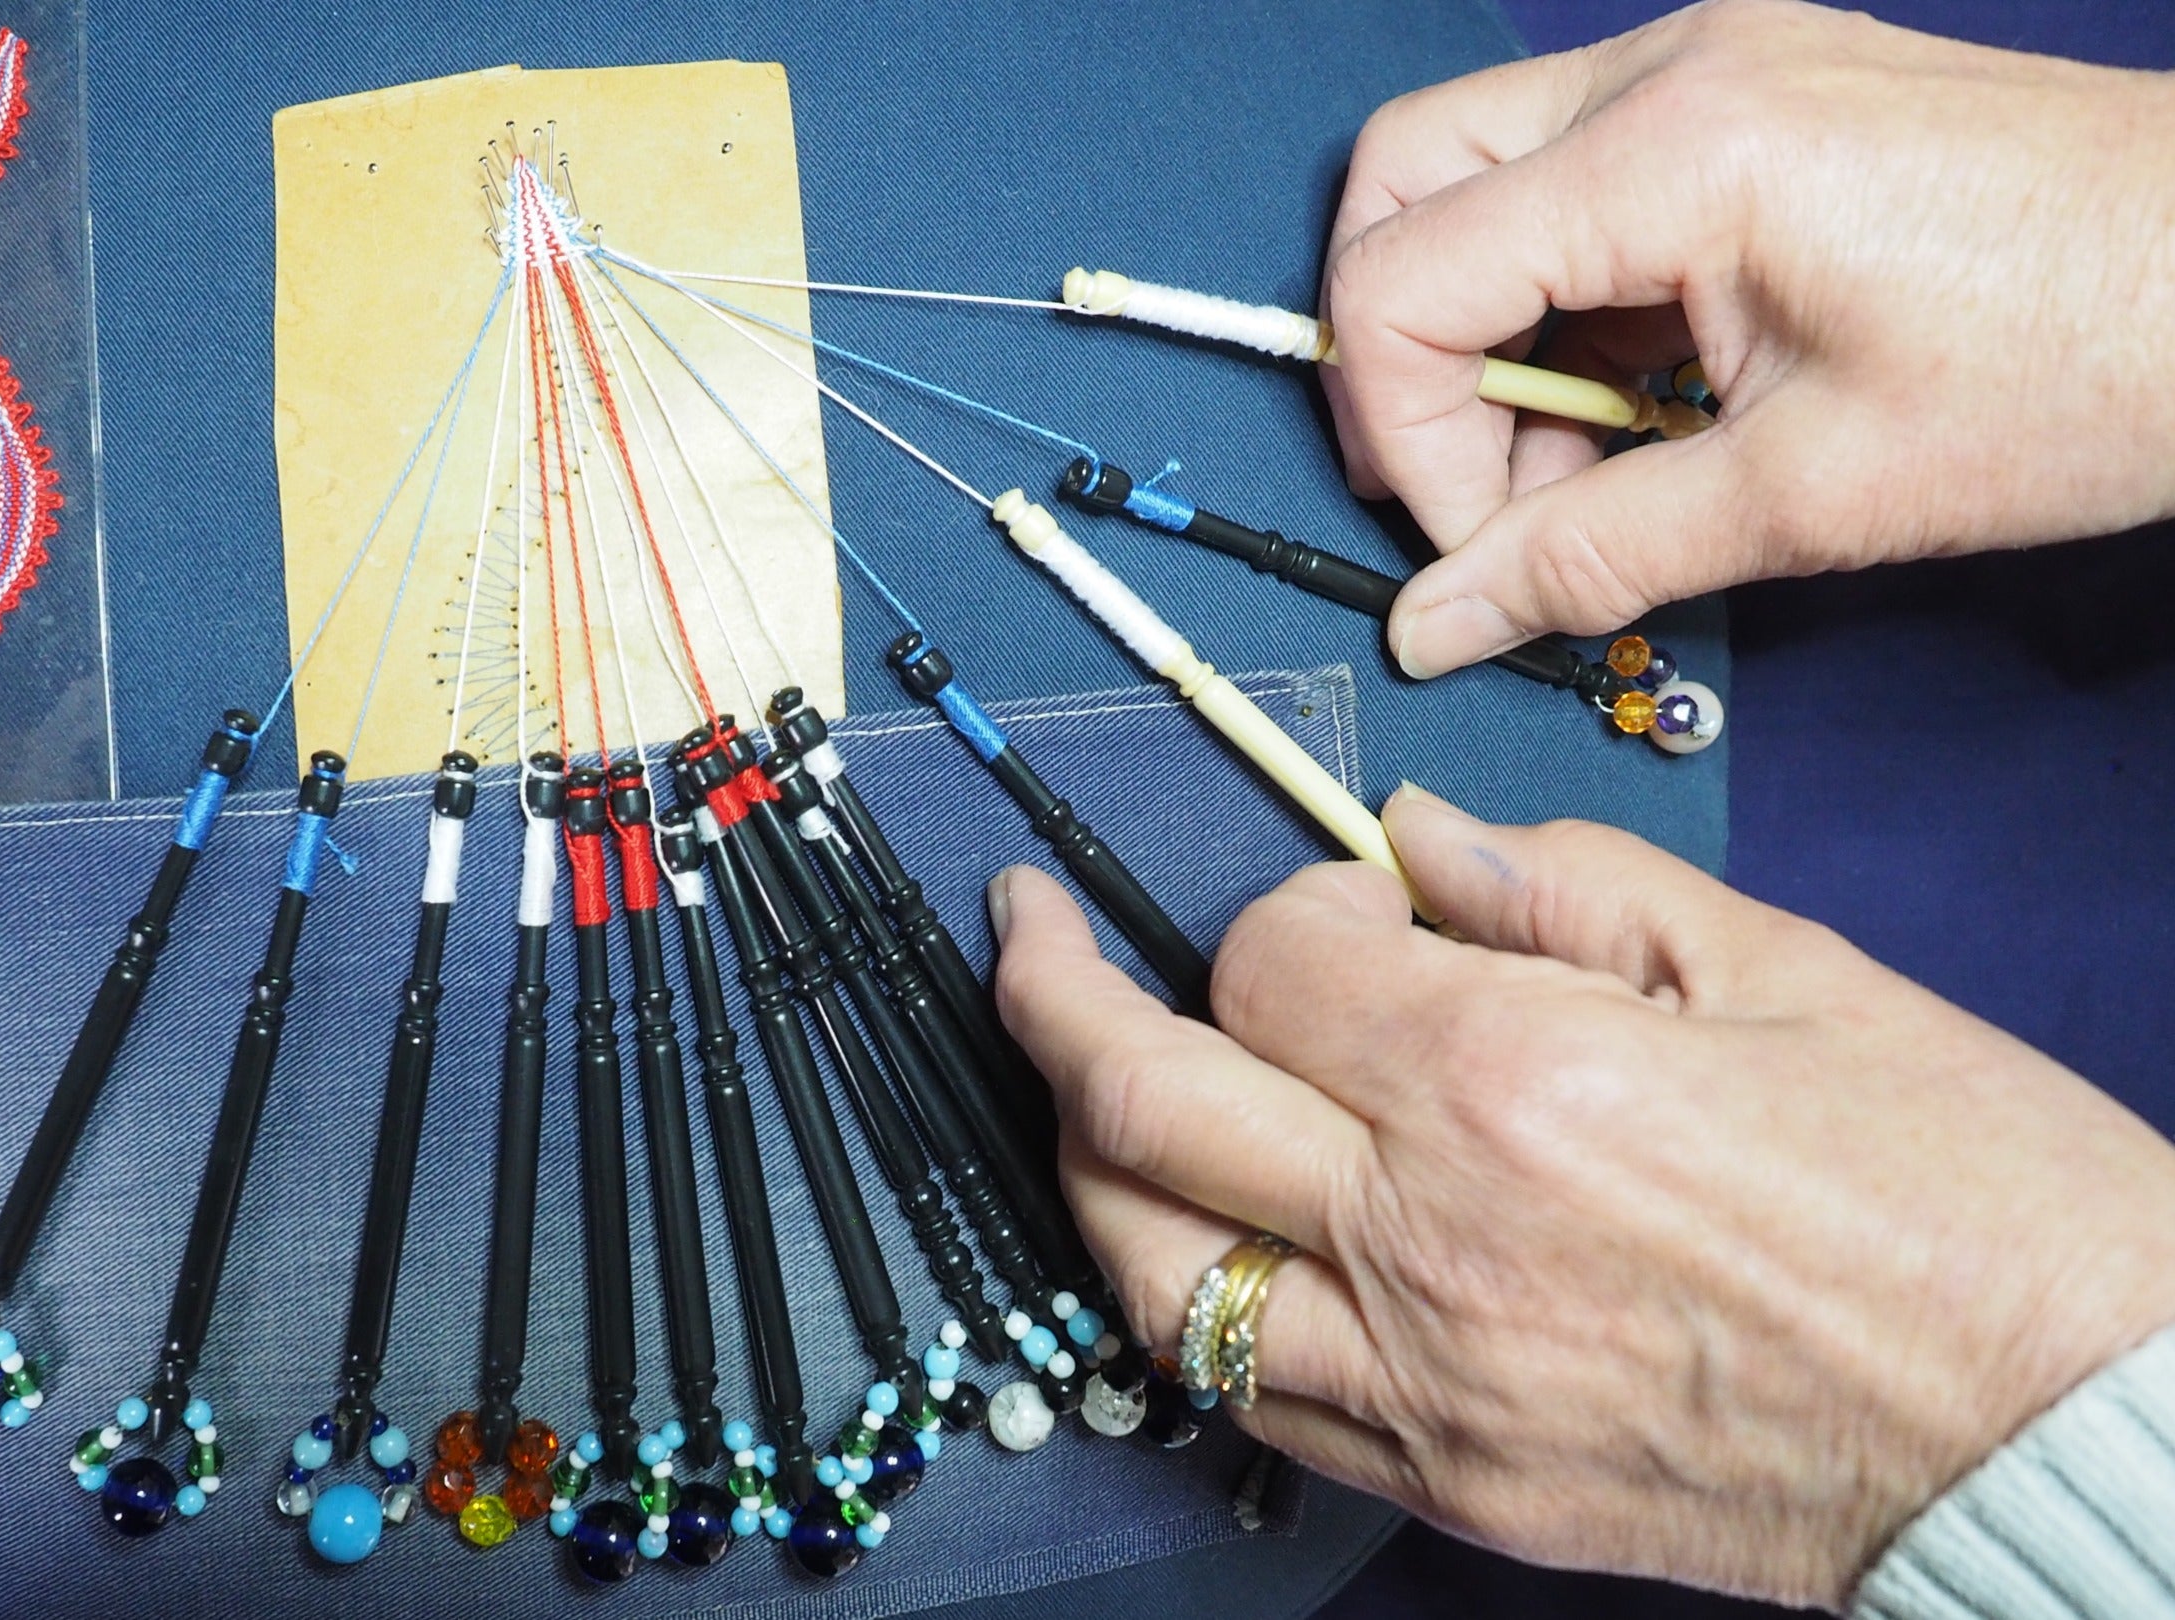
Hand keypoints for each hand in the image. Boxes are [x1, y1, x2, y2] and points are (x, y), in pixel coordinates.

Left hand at [991, 792, 2174, 1605]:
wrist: (2073, 1432)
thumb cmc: (1970, 1196)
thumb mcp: (1787, 970)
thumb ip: (1568, 884)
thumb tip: (1420, 838)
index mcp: (1513, 1080)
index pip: (1269, 959)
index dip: (1287, 906)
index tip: (1349, 904)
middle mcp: (1428, 1235)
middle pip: (1136, 1097)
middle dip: (1046, 990)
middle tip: (1022, 932)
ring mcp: (1422, 1381)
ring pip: (1141, 1264)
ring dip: (1079, 1158)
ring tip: (1073, 1085)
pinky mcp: (1449, 1485)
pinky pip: (1240, 1397)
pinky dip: (1184, 1306)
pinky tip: (1191, 1241)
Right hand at [1318, 0, 2174, 677]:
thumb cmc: (2090, 363)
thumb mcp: (1813, 497)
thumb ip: (1591, 558)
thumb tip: (1434, 627)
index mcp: (1680, 151)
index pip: (1403, 280)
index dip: (1403, 438)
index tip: (1471, 546)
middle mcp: (1675, 69)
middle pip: (1400, 180)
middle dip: (1399, 353)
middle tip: (1467, 484)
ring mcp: (1718, 61)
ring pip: (1478, 171)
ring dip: (1486, 330)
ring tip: (1585, 466)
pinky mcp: (1759, 89)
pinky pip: (1580, 173)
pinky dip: (1569, 293)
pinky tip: (1646, 400)